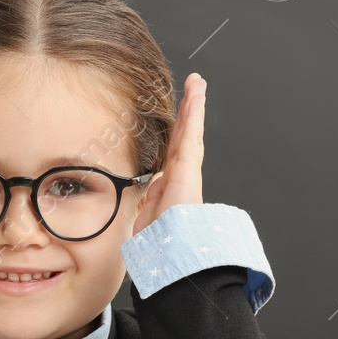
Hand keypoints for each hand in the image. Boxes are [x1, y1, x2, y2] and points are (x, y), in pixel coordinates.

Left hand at [131, 73, 204, 235]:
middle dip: (186, 114)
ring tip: (197, 84)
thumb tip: (140, 195)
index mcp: (170, 187)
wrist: (172, 254)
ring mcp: (188, 169)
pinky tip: (196, 91)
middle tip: (192, 92)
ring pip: (190, 130)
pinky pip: (192, 131)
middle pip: (184, 137)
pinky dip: (194, 110)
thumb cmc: (160, 244)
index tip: (175, 122)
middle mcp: (181, 176)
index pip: (172, 153)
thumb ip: (145, 204)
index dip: (175, 135)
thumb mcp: (145, 220)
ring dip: (193, 105)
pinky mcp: (190, 164)